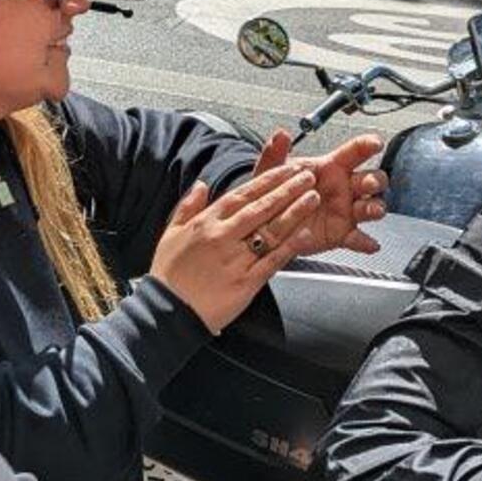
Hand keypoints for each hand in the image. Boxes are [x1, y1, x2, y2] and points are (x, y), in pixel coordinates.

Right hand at [151, 164, 321, 333]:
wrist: (168, 311)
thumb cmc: (168, 274)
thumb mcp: (170, 233)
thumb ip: (188, 206)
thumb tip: (202, 184)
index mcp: (206, 222)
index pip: (242, 194)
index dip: (267, 180)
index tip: (286, 169)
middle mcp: (222, 236)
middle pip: (260, 207)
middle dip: (287, 189)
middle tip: (308, 175)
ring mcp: (235, 259)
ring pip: (270, 231)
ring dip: (294, 212)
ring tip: (313, 198)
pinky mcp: (245, 283)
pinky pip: (272, 261)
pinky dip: (290, 247)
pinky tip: (305, 235)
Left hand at [252, 130, 386, 256]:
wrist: (270, 221)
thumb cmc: (279, 190)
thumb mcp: (272, 171)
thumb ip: (275, 153)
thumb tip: (280, 134)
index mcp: (331, 168)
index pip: (354, 152)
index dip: (367, 145)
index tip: (375, 143)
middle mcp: (344, 188)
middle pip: (372, 180)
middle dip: (375, 180)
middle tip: (369, 184)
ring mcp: (346, 211)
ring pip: (371, 207)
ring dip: (375, 207)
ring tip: (372, 210)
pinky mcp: (342, 233)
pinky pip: (358, 239)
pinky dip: (366, 242)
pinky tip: (370, 244)